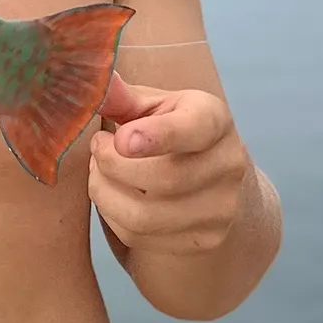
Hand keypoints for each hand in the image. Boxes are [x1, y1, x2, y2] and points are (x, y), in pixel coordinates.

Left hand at [88, 72, 249, 255]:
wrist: (213, 176)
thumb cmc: (169, 128)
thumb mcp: (153, 104)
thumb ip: (122, 96)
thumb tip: (94, 82)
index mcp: (214, 120)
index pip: (194, 128)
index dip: (157, 136)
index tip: (121, 139)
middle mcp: (228, 165)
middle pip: (163, 179)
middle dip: (111, 164)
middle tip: (97, 147)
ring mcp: (222, 209)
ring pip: (144, 216)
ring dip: (104, 193)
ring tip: (99, 170)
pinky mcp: (205, 240)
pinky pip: (139, 237)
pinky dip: (112, 216)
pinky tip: (113, 194)